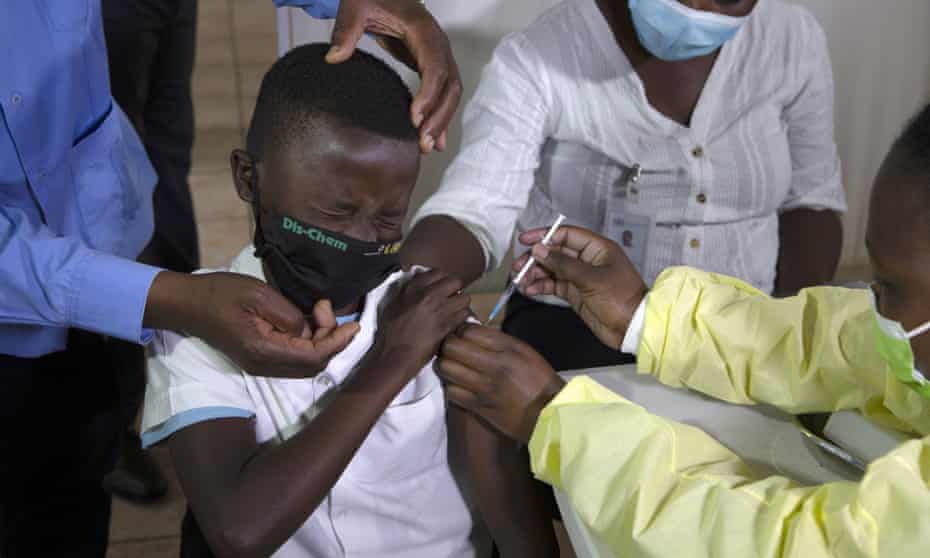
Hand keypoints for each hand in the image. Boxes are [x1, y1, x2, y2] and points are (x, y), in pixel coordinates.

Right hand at [144, 271, 358, 377]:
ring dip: (321, 341)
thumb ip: (289, 315)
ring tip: (318, 310)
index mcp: (264, 351)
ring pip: (306, 363)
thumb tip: (308, 327)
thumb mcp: (259, 295)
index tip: (352, 322)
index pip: (315, 356)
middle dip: (331, 340)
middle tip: (325, 307)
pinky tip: (307, 319)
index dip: (338, 342)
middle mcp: (265, 366)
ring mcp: (261, 365)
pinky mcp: (259, 358)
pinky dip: (308, 342)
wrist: (189, 304)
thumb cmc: (221, 294)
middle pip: (314, 365)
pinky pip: (294, 357)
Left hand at [327, 0, 461, 152]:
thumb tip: (334, 57)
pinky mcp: (433, 66)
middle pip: (450, 86)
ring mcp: (439, 56)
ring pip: (452, 93)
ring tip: (428, 147)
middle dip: (439, 116)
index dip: (429, 94)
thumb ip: (346, 31)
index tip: (415, 117)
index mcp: (424, 31)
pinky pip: (444, 94)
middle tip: (423, 142)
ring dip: (442, 121)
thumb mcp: (355, 7)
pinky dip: (441, 117)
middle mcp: (438, 45)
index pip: (436, 67)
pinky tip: (434, 139)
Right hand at [372, 270, 470, 373]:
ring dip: (461, 303)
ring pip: (464, 297)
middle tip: (450, 298)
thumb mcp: (393, 305)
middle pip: (455, 281)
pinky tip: (454, 322)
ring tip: (454, 310)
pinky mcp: (448, 325)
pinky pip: (464, 314)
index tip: (441, 287)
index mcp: (414, 288)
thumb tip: (417, 283)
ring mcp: (440, 310)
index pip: (438, 272)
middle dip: (455, 289)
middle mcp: (429, 295)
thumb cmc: (391, 332)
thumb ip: (407, 291)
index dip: (442, 280)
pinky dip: (461, 317)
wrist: (396, 354)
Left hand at [438, 325, 564, 443]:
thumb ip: (499, 341)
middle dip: (448, 346)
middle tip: (452, 350)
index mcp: (507, 347)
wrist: (549, 413)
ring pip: (447, 368)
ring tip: (452, 366)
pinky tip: (458, 385)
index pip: (468, 330)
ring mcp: (483, 386)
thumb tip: (474, 333)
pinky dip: (451, 386)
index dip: (460, 331)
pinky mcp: (478, 406)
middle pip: (452, 347)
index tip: (461, 335)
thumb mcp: (525, 351)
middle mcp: (493, 364)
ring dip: (445, 365)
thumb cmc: (539, 380)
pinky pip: (452, 391)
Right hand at [515, 225, 646, 349]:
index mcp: (597, 248)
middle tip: (520, 266)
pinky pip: (554, 285)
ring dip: (535, 273)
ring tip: (521, 280)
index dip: (544, 235)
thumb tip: (540, 249)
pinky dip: (541, 286)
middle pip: (555, 252)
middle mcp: (587, 260)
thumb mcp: (591, 278)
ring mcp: (581, 277)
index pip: (566, 235)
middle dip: (536, 258)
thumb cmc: (622, 299)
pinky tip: (529, 289)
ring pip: (552, 269)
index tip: (525, 241)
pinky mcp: (576, 293)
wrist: (632, 328)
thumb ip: (563, 264)